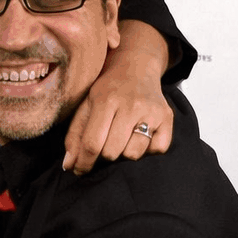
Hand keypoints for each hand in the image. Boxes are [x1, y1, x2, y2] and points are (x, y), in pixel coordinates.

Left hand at [63, 20, 173, 174]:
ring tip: (123, 138)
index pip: (92, 143)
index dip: (84, 163)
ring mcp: (152, 111)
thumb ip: (75, 135)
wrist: (137, 67)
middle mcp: (132, 105)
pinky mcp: (167, 117)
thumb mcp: (86, 106)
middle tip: (105, 143)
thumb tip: (69, 165)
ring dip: (125, 152)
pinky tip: (140, 135)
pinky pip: (157, 150)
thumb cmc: (107, 90)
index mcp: (106, 100)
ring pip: (134, 154)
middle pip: (112, 152)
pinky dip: (148, 149)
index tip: (79, 170)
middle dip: (104, 154)